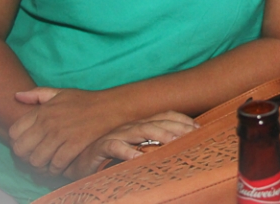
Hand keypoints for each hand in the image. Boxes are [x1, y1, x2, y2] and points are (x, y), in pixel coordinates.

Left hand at [9, 87, 124, 175]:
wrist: (111, 107)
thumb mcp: (60, 93)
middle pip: (21, 149)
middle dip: (26, 156)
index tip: (28, 145)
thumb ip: (37, 94)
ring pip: (37, 160)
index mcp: (42, 111)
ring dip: (40, 166)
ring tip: (47, 164)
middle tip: (36, 157)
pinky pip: (56, 164)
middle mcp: (48, 123)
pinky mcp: (74, 145)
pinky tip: (60, 166)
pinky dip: (56, 169)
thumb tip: (16, 96)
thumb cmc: (85, 101)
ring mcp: (61, 134)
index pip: (14, 132)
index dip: (18, 142)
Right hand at [63, 111, 196, 180]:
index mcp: (140, 125)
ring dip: (158, 134)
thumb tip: (179, 148)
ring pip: (140, 130)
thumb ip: (153, 146)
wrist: (81, 163)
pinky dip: (127, 151)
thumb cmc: (111, 158)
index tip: (199, 128)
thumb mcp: (137, 150)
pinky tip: (137, 157)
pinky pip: (115, 147)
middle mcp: (130, 127)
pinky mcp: (100, 147)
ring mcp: (116, 135)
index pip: (165, 116)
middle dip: (176, 127)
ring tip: (173, 141)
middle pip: (157, 122)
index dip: (182, 120)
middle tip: (193, 134)